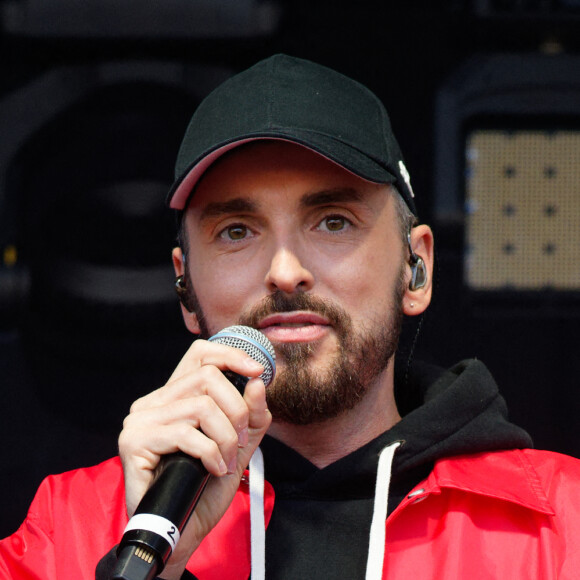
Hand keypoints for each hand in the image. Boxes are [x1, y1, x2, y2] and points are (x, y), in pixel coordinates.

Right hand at [118, 338, 271, 578]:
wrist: (181, 532)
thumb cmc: (206, 487)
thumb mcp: (239, 446)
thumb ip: (251, 416)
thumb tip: (258, 382)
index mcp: (175, 397)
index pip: (200, 354)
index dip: (231, 355)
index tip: (257, 372)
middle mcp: (154, 401)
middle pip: (208, 377)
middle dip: (236, 410)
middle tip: (240, 441)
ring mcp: (140, 420)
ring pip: (201, 406)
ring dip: (226, 438)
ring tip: (226, 461)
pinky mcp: (133, 442)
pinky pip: (185, 433)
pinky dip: (210, 452)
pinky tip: (213, 470)